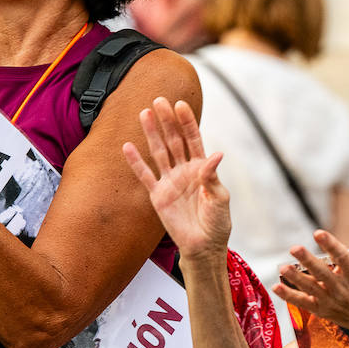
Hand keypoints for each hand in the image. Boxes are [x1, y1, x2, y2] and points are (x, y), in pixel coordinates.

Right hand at [121, 97, 230, 259]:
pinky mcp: (158, 196)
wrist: (203, 247)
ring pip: (159, 152)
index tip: (180, 105)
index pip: (193, 139)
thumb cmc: (216, 223)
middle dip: (167, 121)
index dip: (187, 122)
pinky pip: (145, 176)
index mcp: (202, 168)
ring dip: (151, 134)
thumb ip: (212, 176)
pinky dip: (136, 162)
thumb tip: (215, 154)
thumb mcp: (220, 198)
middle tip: (159, 100)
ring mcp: (170, 182)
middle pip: (174, 141)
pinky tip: (128, 147)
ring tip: (144, 114)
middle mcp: (184, 171)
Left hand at [277, 230, 348, 345]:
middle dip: (308, 260)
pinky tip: (276, 287)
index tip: (318, 233)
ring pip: (310, 287)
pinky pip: (303, 302)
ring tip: (284, 267)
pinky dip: (289, 296)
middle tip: (295, 248)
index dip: (330, 244)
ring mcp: (330, 300)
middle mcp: (342, 288)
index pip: (342, 257)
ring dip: (296, 277)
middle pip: (322, 272)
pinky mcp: (322, 309)